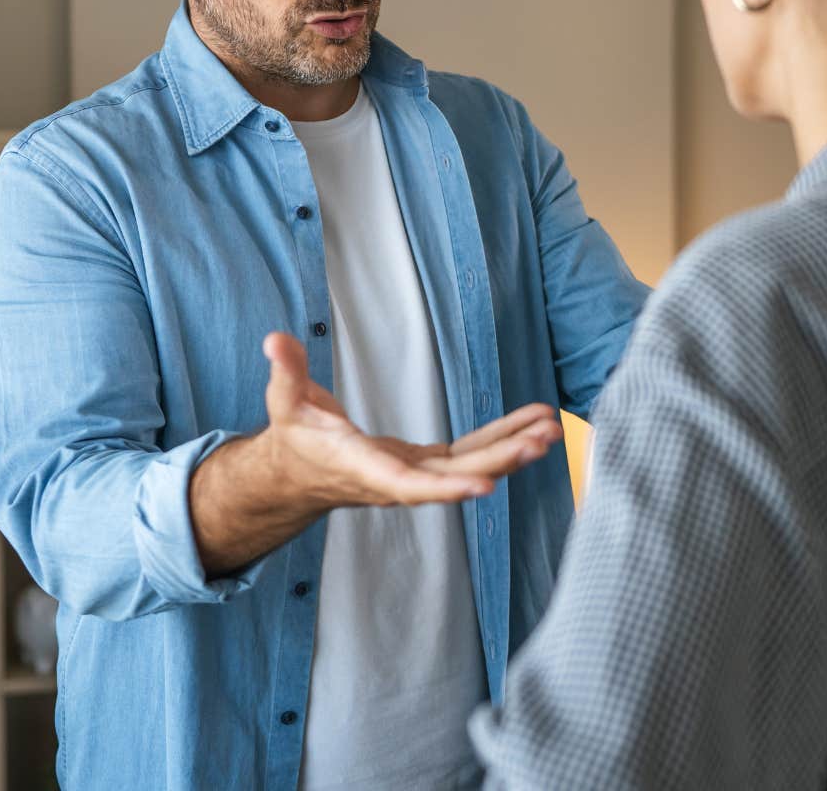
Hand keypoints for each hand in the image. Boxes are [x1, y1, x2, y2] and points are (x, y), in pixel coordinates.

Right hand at [260, 331, 562, 507]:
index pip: (407, 483)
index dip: (445, 487)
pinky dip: (502, 439)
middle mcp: (396, 480)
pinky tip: (534, 425)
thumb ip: (285, 372)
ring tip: (551, 431)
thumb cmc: (293, 439)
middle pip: (454, 475)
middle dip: (499, 460)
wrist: (296, 476)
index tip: (483, 486)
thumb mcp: (283, 403)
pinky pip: (470, 454)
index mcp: (362, 467)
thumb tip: (275, 340)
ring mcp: (415, 474)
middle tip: (540, 441)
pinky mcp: (426, 465)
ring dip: (512, 449)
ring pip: (470, 466)